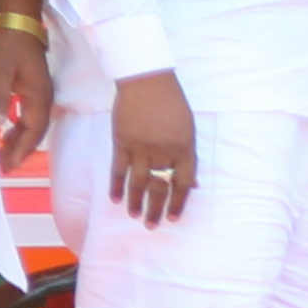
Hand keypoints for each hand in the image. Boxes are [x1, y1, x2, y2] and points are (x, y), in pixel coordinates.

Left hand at [0, 24, 53, 172]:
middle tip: (4, 167)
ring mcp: (41, 94)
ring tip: (3, 155)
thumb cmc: (9, 47)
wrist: (20, 24)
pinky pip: (29, 115)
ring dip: (19, 140)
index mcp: (38, 96)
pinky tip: (6, 133)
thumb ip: (0, 99)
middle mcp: (44, 98)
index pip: (33, 129)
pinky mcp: (34, 90)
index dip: (21, 149)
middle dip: (21, 150)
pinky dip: (19, 128)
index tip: (8, 165)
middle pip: (36, 131)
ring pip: (33, 125)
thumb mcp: (0, 72)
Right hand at [110, 69, 198, 225]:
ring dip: (135, 202)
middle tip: (152, 226)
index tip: (174, 218)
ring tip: (134, 216)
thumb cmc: (172, 103)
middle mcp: (163, 151)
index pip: (183, 183)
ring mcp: (141, 148)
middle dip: (156, 209)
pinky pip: (118, 170)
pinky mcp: (121, 143)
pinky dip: (116, 186)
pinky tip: (115, 200)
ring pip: (137, 182)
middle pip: (159, 187)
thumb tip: (193, 184)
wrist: (147, 81)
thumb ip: (188, 156)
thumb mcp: (189, 129)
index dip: (178, 202)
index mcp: (184, 148)